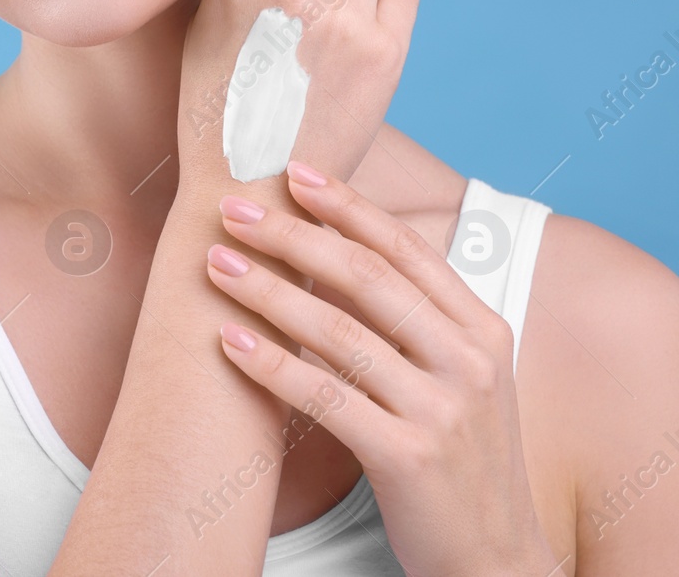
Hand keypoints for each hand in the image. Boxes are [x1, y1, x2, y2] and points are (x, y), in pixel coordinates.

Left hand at [204, 162, 558, 576]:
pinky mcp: (408, 457)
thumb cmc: (458, 456)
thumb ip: (414, 319)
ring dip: (268, 290)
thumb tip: (332, 249)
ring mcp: (442, 411)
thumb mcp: (458, 377)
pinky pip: (326, 396)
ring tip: (214, 262)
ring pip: (338, 331)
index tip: (291, 172)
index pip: (405, 249)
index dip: (346, 205)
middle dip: (293, 235)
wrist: (495, 556)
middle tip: (231, 207)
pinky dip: (271, 363)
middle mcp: (469, 362)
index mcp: (483, 330)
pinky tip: (228, 339)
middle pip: (367, 278)